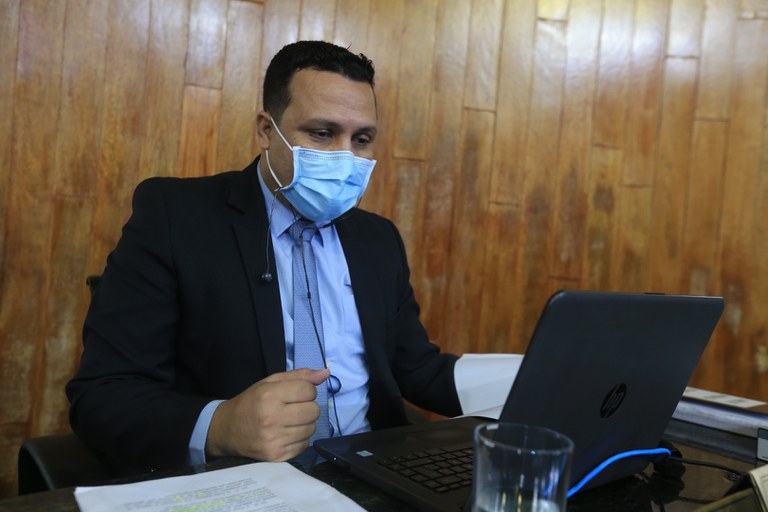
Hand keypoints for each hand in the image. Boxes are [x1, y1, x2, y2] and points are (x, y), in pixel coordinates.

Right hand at [205, 368, 329, 460]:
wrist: (226, 430)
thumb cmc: (251, 403)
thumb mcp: (270, 382)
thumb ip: (299, 376)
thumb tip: (326, 373)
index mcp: (269, 395)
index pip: (309, 390)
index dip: (306, 390)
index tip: (294, 394)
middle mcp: (272, 418)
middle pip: (314, 410)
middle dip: (308, 407)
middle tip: (293, 408)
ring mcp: (274, 439)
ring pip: (312, 429)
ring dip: (304, 424)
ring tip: (288, 421)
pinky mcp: (276, 456)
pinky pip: (304, 445)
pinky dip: (299, 439)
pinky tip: (286, 434)